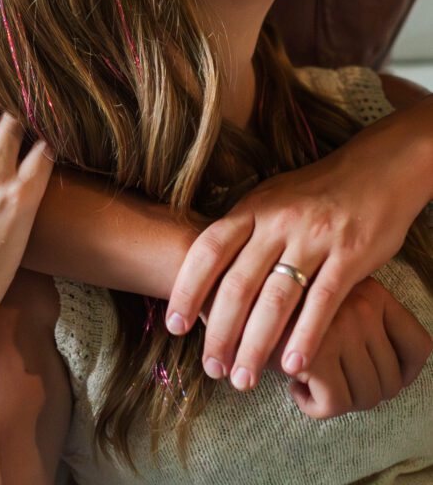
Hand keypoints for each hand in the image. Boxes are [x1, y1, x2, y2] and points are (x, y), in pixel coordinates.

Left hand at [166, 127, 416, 388]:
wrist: (375, 171)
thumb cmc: (314, 192)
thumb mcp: (270, 198)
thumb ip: (241, 230)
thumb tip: (204, 272)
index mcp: (253, 209)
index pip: (209, 250)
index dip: (188, 289)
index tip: (175, 325)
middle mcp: (278, 223)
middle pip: (239, 283)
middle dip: (219, 331)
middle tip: (211, 368)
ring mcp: (314, 238)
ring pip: (276, 299)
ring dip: (256, 344)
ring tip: (243, 379)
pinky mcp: (350, 255)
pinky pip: (323, 302)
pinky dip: (306, 337)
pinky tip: (292, 366)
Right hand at [269, 277, 432, 417]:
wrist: (224, 282)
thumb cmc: (274, 294)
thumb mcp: (327, 292)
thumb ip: (357, 319)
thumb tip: (392, 376)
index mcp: (372, 291)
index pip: (419, 346)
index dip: (405, 374)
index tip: (378, 379)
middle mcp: (362, 306)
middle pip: (391, 380)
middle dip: (363, 395)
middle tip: (333, 388)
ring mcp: (340, 327)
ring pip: (366, 396)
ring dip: (339, 403)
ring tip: (313, 387)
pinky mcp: (313, 351)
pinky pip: (334, 404)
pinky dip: (315, 407)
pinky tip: (295, 389)